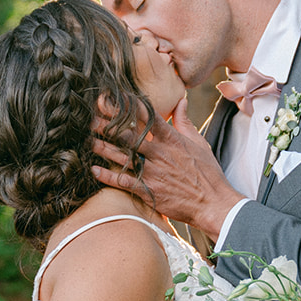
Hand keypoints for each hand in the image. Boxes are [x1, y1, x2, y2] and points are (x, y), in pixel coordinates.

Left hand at [91, 115, 242, 239]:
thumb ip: (185, 121)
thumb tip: (181, 100)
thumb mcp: (199, 143)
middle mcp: (160, 154)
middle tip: (90, 117)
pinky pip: (125, 182)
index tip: (112, 97)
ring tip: (86, 140)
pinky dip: (108, 176)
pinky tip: (94, 170)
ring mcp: (154, 173)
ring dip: (103, 148)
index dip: (128, 106)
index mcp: (172, 140)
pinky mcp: (150, 191)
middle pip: (129, 135)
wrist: (213, 204)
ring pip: (123, 157)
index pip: (148, 116)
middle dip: (109, 125)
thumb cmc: (207, 173)